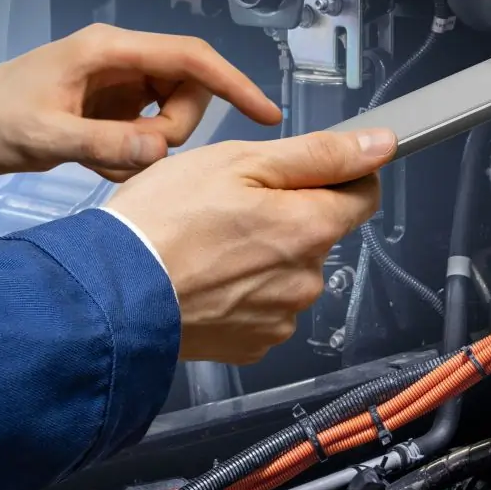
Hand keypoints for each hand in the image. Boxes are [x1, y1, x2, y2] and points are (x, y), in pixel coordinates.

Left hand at [0, 25, 281, 184]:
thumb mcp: (44, 136)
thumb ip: (104, 144)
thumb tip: (161, 149)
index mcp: (109, 50)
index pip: (190, 57)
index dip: (233, 82)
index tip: (266, 113)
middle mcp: (119, 61)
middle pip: (187, 91)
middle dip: (171, 131)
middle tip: (130, 156)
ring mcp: (117, 86)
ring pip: (170, 117)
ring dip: (149, 148)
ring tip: (102, 163)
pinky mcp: (110, 109)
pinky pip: (147, 134)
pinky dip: (132, 156)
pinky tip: (96, 164)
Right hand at [105, 128, 395, 363]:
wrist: (111, 296)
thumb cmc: (163, 222)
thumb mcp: (238, 161)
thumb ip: (317, 154)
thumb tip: (379, 146)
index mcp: (310, 228)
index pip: (363, 195)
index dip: (341, 174)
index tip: (309, 169)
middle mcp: (306, 279)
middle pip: (318, 234)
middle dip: (286, 216)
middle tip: (229, 206)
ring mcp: (280, 317)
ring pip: (287, 272)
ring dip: (261, 257)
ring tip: (207, 245)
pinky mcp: (252, 343)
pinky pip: (261, 308)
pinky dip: (240, 292)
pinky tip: (204, 279)